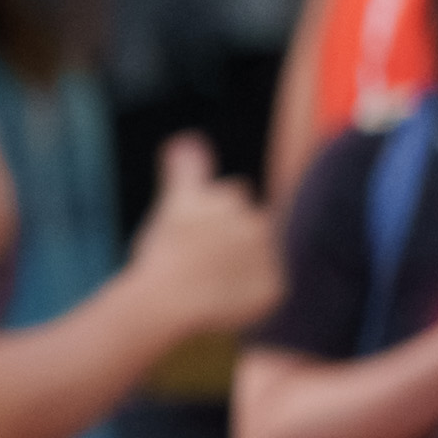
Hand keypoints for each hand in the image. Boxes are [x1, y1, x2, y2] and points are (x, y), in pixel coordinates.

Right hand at [123, 134, 283, 337]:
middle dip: (232, 236)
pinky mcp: (274, 289)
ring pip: (260, 255)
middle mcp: (256, 223)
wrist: (167, 300)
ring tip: (209, 280)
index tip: (192, 231)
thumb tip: (187, 137)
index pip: (231, 195)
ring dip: (242, 263)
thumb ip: (188, 168)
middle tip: (200, 257)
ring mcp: (267, 258)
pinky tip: (222, 299)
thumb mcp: (173, 204)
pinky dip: (249, 294)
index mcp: (232, 198)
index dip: (210, 213)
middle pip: (251, 224)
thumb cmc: (163, 250)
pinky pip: (267, 289)